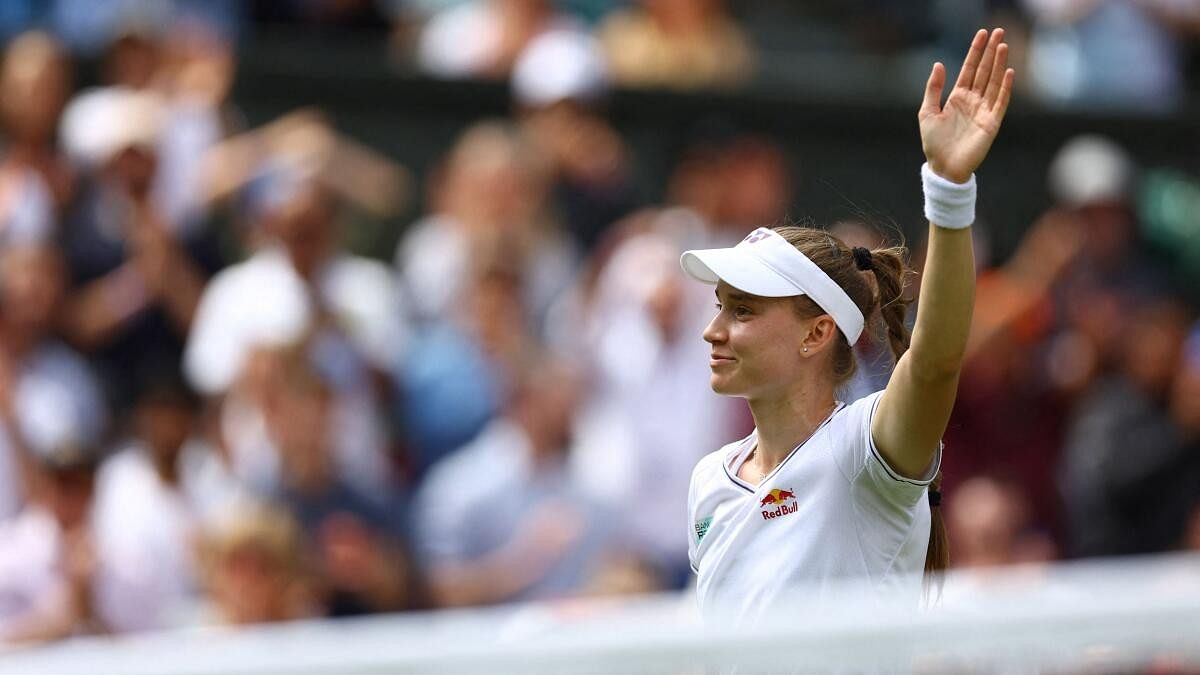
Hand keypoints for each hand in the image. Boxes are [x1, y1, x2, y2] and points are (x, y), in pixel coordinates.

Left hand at [919, 28, 1014, 182]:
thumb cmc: (934, 143)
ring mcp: (983, 111)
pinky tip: (1008, 71)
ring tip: (1003, 45)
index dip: (975, 51)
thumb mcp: (927, 112)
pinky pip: (1000, 102)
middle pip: (984, 71)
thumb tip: (939, 64)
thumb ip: (933, 89)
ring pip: (993, 82)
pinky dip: (1005, 87)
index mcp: (957, 97)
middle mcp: (973, 101)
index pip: (969, 69)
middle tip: (999, 31)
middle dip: (990, 52)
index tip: (982, 34)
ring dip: (999, 64)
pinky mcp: (991, 123)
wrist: (943, 168)